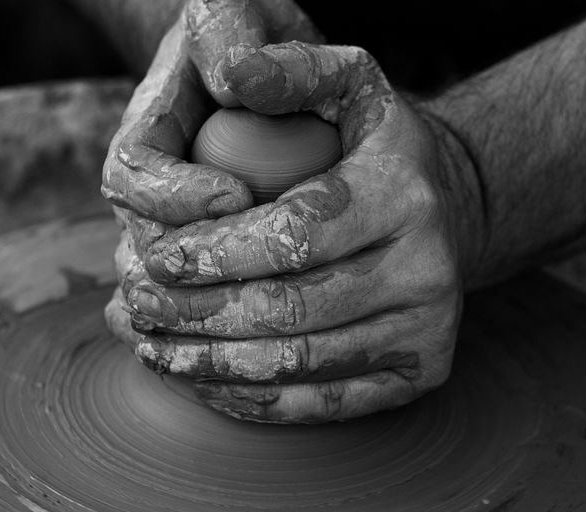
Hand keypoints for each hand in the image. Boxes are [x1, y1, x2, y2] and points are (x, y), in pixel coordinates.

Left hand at [103, 2, 482, 422]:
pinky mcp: (418, 376)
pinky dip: (248, 399)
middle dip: (197, 313)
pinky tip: (198, 378)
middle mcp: (428, 270)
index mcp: (404, 195)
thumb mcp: (348, 84)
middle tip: (139, 304)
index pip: (293, 237)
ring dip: (209, 363)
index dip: (214, 253)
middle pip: (289, 310)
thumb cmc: (373, 149)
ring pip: (297, 365)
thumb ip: (291, 71)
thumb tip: (234, 74)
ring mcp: (426, 331)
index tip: (157, 257)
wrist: (445, 211)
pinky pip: (320, 405)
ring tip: (152, 344)